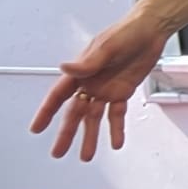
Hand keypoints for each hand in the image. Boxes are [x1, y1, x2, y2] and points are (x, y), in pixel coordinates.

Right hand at [31, 8, 173, 160]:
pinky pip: (117, 115)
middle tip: (58, 153)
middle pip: (75, 114)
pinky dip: (116, 129)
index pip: (58, 96)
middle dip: (66, 133)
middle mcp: (90, 84)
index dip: (46, 113)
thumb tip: (65, 68)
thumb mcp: (106, 47)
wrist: (151, 31)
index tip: (36, 129)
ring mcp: (106, 90)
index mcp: (80, 72)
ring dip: (90, 136)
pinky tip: (116, 143)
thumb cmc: (125, 33)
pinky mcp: (122, 92)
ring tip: (86, 156)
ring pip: (94, 118)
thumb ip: (87, 62)